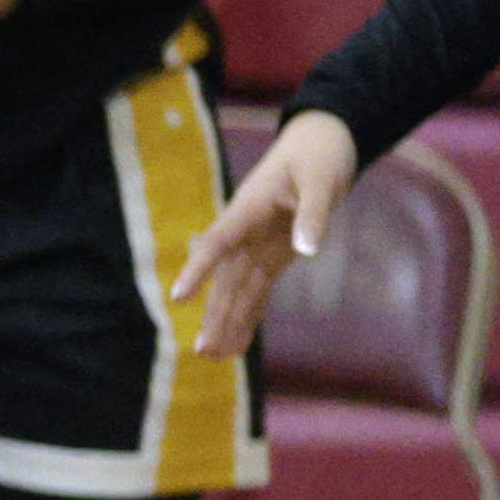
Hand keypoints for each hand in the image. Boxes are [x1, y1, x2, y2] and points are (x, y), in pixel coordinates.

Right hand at [171, 109, 359, 360]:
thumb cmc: (319, 156)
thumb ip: (313, 216)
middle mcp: (247, 230)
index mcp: (249, 208)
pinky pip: (258, 289)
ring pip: (237, 288)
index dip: (198, 269)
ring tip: (214, 357)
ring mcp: (258, 243)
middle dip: (214, 314)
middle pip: (225, 277)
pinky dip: (249, 315)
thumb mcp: (322, 181)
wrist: (322, 143)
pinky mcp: (274, 253)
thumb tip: (307, 251)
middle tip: (203, 351)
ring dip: (227, 321)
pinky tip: (238, 342)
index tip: (178, 296)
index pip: (218, 242)